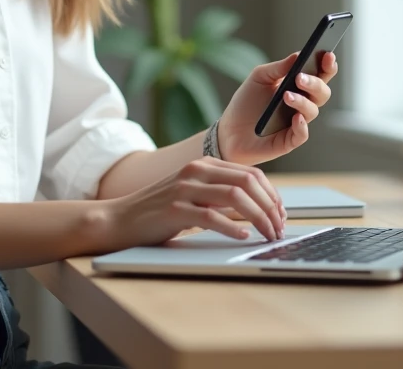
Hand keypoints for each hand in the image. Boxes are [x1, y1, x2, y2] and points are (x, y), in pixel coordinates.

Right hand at [95, 157, 286, 250]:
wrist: (120, 219)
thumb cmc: (160, 211)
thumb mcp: (194, 195)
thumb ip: (220, 194)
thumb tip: (259, 208)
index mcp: (203, 164)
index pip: (251, 173)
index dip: (272, 195)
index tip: (281, 215)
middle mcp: (195, 171)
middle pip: (247, 182)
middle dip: (270, 207)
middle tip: (279, 228)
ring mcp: (184, 189)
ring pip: (235, 197)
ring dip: (258, 218)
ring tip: (268, 235)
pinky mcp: (174, 209)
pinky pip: (211, 217)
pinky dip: (232, 228)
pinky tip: (242, 237)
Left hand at [215, 51, 336, 165]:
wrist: (229, 130)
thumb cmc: (246, 102)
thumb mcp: (259, 78)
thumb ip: (278, 67)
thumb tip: (298, 55)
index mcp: (298, 86)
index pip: (320, 74)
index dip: (328, 65)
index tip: (328, 55)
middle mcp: (302, 104)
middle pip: (322, 92)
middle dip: (315, 83)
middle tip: (300, 78)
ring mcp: (297, 122)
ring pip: (312, 111)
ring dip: (302, 102)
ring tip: (287, 95)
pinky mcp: (289, 141)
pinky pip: (302, 134)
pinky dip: (301, 125)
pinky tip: (295, 117)